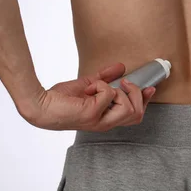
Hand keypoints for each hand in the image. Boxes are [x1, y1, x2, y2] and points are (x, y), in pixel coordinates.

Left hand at [18, 63, 155, 130]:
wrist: (40, 104)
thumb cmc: (60, 100)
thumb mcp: (88, 84)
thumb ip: (105, 77)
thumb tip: (121, 67)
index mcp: (106, 118)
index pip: (134, 115)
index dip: (145, 101)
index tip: (149, 87)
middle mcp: (105, 123)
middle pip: (137, 114)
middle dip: (136, 94)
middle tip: (123, 82)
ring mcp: (99, 120)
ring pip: (128, 108)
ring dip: (119, 91)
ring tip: (103, 85)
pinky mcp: (92, 113)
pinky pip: (108, 94)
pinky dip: (100, 85)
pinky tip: (88, 88)